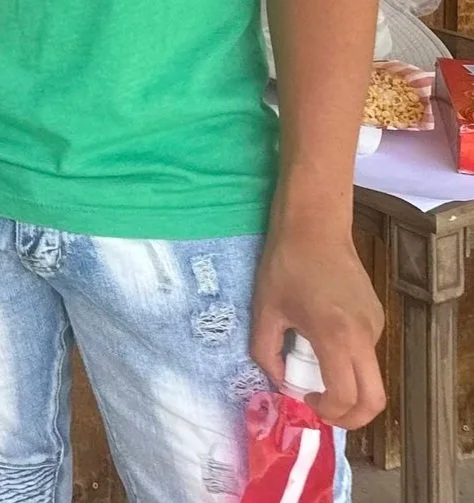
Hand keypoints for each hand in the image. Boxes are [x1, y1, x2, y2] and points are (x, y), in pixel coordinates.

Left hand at [251, 219, 384, 427]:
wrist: (314, 226)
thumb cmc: (285, 265)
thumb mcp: (265, 310)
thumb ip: (266, 352)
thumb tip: (279, 381)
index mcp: (337, 337)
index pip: (348, 397)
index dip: (329, 412)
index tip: (306, 401)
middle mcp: (366, 336)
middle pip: (375, 399)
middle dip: (351, 416)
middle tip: (322, 407)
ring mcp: (377, 325)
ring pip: (371, 374)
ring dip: (346, 383)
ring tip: (311, 361)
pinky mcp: (378, 315)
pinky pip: (367, 351)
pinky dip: (348, 360)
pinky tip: (321, 337)